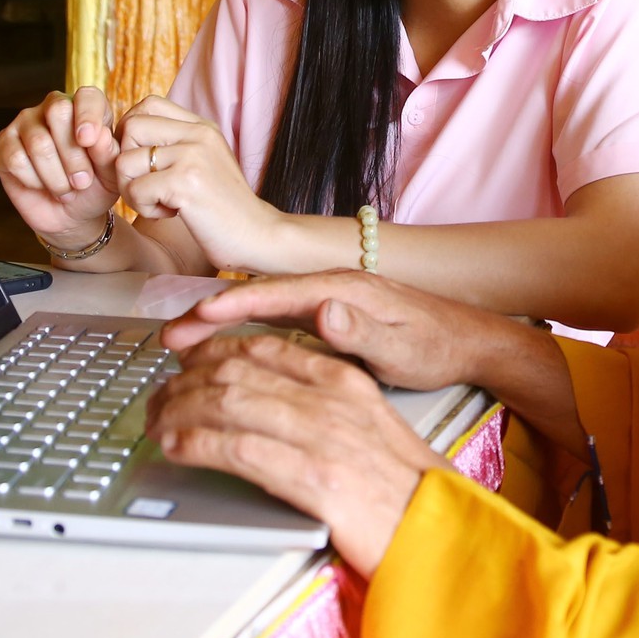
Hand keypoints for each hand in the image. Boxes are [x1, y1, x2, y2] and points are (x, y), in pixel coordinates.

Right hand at [0, 87, 123, 245]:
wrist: (71, 215)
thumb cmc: (94, 187)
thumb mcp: (111, 174)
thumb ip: (108, 153)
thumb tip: (99, 136)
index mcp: (85, 107)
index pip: (86, 96)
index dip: (88, 115)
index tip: (88, 141)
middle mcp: (52, 107)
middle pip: (58, 111)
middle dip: (72, 155)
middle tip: (82, 182)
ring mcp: (25, 124)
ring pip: (38, 141)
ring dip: (55, 176)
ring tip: (65, 190)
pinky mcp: (5, 144)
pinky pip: (16, 159)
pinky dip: (33, 180)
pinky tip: (41, 186)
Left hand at [117, 96, 301, 272]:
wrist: (258, 236)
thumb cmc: (225, 207)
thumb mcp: (206, 163)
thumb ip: (177, 144)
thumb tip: (127, 133)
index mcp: (202, 127)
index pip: (147, 105)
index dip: (131, 133)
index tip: (144, 162)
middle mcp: (198, 134)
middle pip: (129, 127)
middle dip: (125, 162)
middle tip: (147, 186)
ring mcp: (193, 156)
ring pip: (124, 161)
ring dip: (132, 189)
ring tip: (160, 202)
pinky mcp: (185, 183)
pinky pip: (135, 190)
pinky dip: (145, 209)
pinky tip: (171, 214)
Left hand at [146, 327, 448, 572]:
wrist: (443, 534)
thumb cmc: (406, 491)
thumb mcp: (369, 428)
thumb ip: (323, 407)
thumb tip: (268, 403)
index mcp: (345, 382)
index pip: (264, 348)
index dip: (213, 350)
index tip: (185, 362)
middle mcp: (331, 400)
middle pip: (237, 372)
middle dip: (185, 383)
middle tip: (159, 398)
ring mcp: (322, 438)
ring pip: (228, 404)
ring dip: (179, 412)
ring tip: (156, 424)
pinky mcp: (314, 480)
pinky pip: (237, 450)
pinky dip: (196, 445)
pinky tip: (175, 448)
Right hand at [169, 273, 588, 477]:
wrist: (470, 340)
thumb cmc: (439, 345)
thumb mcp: (404, 347)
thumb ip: (363, 333)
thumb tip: (324, 313)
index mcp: (342, 289)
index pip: (275, 294)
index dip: (231, 305)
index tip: (194, 318)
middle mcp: (329, 287)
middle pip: (258, 298)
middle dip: (209, 315)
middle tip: (168, 337)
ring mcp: (328, 300)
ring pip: (262, 310)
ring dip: (221, 325)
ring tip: (181, 346)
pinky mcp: (330, 317)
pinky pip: (276, 322)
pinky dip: (244, 332)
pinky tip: (226, 350)